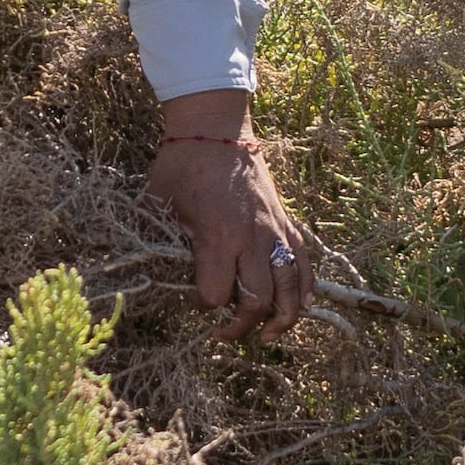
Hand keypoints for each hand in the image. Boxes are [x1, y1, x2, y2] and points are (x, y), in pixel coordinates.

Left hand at [150, 99, 309, 339]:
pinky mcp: (285, 221)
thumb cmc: (181, 166)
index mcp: (216, 237)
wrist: (214, 129)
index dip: (203, 306)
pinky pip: (303, 260)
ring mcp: (272, 230)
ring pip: (290, 286)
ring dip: (283, 317)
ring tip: (270, 335)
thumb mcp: (159, 206)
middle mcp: (250, 239)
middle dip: (241, 326)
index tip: (194, 301)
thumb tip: (156, 276)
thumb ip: (161, 243)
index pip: (216, 295)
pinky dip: (307, 286)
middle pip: (257, 300)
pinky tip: (304, 306)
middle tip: (224, 334)